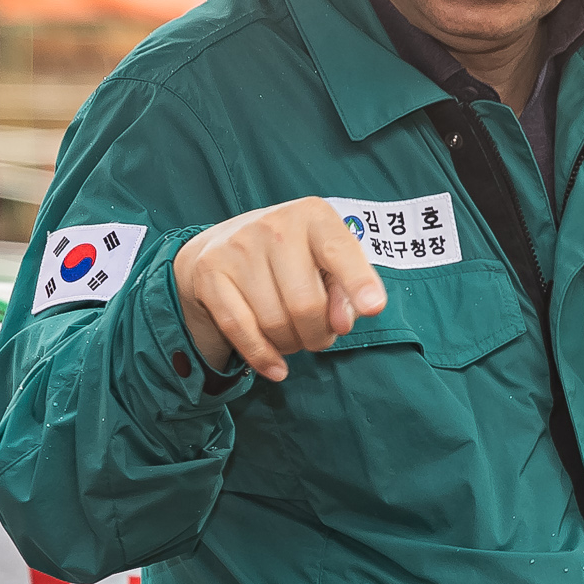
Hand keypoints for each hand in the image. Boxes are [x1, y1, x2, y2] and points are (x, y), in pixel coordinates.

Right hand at [172, 199, 386, 381]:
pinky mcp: (210, 271)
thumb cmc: (292, 258)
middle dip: (319, 335)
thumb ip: (344, 292)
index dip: (358, 281)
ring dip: (290, 344)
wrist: (222, 244)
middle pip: (306, 304)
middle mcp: (274, 225)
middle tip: (319, 336)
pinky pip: (240, 329)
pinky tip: (276, 368)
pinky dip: (262, 356)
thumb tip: (341, 323)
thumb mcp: (326, 264)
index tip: (374, 308)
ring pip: (274, 323)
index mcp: (312, 215)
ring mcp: (237, 246)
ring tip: (293, 335)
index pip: (339, 251)